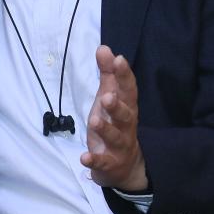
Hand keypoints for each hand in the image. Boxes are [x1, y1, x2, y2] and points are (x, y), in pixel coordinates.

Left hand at [80, 45, 147, 191]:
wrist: (124, 166)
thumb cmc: (115, 124)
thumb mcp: (110, 97)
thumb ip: (107, 74)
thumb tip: (104, 48)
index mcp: (127, 107)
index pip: (128, 90)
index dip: (124, 75)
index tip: (118, 60)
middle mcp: (126, 126)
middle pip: (126, 115)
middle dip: (117, 106)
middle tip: (106, 97)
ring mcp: (119, 146)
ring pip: (115, 137)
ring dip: (105, 130)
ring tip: (94, 120)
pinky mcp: (110, 163)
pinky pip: (103, 162)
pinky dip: (94, 160)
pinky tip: (84, 157)